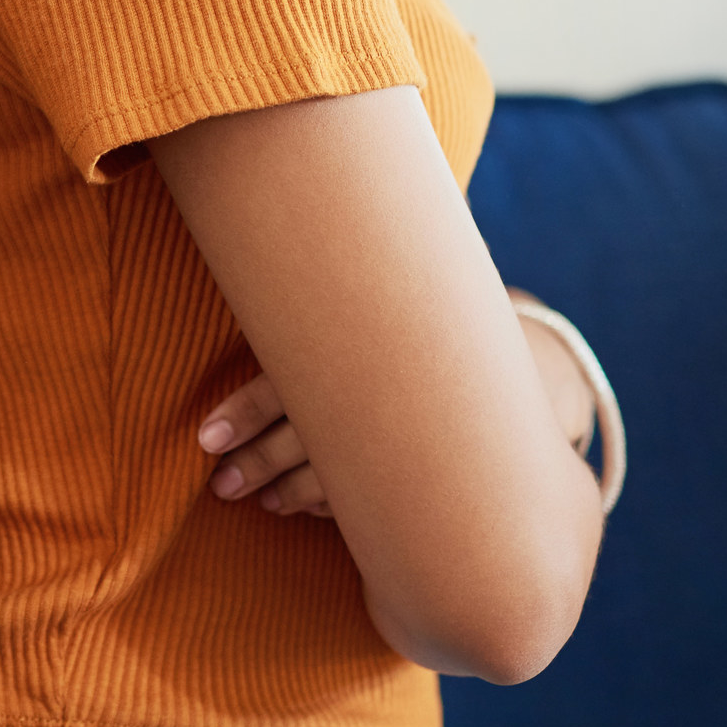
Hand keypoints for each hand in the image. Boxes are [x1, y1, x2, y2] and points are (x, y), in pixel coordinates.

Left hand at [198, 292, 599, 521]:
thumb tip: (284, 218)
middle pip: (303, 440)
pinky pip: (367, 501)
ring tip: (258, 501)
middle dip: (257, 464)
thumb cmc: (429, 317)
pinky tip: (298, 508)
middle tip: (221, 486)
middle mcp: (377, 398)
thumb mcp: (393, 289)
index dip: (243, 414)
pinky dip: (330, 508)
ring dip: (289, 493)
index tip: (204, 438)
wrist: (521, 364)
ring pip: (332, 479)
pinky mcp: (420, 473)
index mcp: (357, 352)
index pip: (286, 385)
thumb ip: (340, 281)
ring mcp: (401, 441)